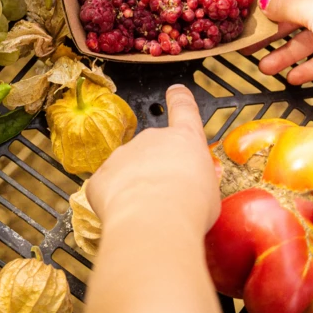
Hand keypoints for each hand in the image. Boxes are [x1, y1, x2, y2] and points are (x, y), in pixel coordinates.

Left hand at [86, 85, 219, 232]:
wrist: (155, 221)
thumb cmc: (191, 206)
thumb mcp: (210, 191)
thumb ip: (199, 179)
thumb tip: (193, 184)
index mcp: (185, 139)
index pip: (183, 108)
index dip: (180, 99)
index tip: (176, 91)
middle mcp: (152, 138)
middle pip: (153, 149)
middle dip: (156, 169)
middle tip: (166, 196)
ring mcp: (124, 154)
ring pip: (128, 169)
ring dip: (135, 186)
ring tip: (148, 210)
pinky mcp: (101, 176)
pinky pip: (108, 187)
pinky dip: (114, 200)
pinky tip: (127, 214)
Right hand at [245, 0, 312, 83]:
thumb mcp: (309, 7)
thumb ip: (284, 6)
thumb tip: (265, 3)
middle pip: (298, 8)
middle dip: (274, 26)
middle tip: (253, 39)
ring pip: (311, 37)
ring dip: (288, 53)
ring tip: (266, 68)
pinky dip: (312, 65)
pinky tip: (294, 78)